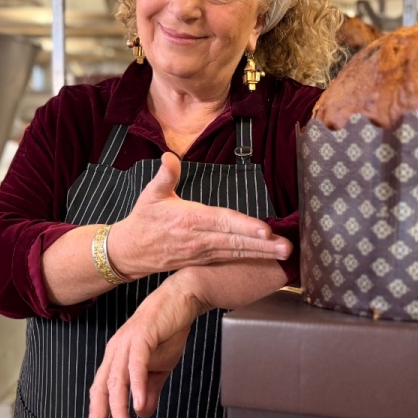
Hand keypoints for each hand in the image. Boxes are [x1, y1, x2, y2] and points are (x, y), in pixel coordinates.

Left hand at [85, 274, 204, 417]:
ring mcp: (126, 343)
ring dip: (118, 407)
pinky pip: (136, 365)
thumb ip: (149, 390)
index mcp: (117, 359)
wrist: (182, 299)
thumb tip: (142, 413)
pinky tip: (138, 403)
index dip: (97, 415)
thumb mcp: (159, 367)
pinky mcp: (142, 336)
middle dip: (99, 417)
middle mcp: (116, 351)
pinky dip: (137, 385)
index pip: (101, 391)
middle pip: (102, 388)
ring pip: (117, 380)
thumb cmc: (168, 329)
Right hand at [109, 153, 290, 278]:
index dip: (244, 226)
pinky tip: (267, 258)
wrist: (131, 251)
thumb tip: (169, 157)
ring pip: (236, 253)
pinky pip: (230, 259)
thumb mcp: (151, 194)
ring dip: (261, 254)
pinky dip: (249, 259)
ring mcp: (202, 252)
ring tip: (284, 254)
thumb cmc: (144, 219)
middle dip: (262, 245)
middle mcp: (199, 238)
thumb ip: (165, 176)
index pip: (222, 222)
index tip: (265, 230)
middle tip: (286, 247)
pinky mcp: (204, 260)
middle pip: (235, 241)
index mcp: (189, 219)